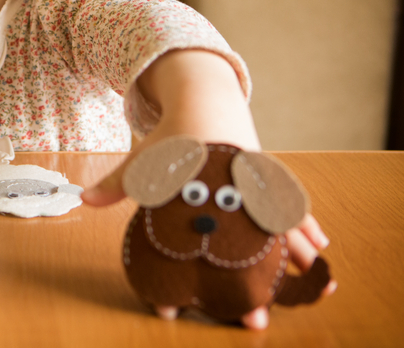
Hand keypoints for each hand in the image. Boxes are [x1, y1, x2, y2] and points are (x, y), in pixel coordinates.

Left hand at [80, 50, 334, 328]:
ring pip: (279, 219)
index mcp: (203, 174)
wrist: (205, 96)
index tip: (221, 287)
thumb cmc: (174, 132)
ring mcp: (254, 177)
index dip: (215, 259)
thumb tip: (84, 200)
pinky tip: (319, 245)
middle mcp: (234, 177)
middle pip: (251, 229)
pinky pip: (288, 203)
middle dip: (261, 271)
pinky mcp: (265, 176)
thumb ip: (117, 181)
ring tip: (316, 277)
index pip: (211, 222)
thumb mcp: (144, 156)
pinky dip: (303, 223)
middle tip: (265, 307)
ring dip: (295, 249)